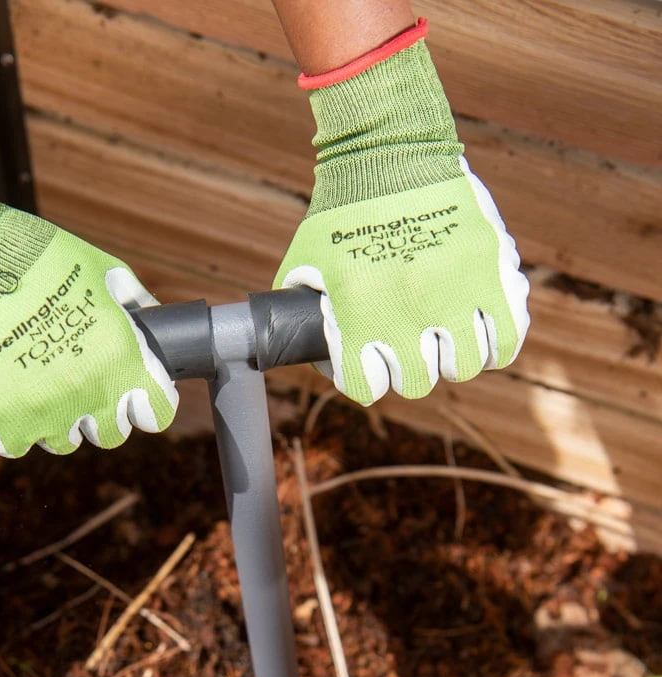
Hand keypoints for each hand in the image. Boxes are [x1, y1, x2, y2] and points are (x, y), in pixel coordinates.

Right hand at [0, 173, 176, 456]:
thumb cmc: (33, 257)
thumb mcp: (99, 268)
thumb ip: (133, 301)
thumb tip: (155, 318)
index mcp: (121, 358)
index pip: (156, 412)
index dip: (147, 401)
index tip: (135, 393)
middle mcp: (90, 394)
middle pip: (111, 434)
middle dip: (102, 413)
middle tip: (82, 386)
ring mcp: (45, 413)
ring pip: (64, 441)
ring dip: (57, 419)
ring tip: (37, 385)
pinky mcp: (1, 422)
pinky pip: (16, 445)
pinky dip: (11, 427)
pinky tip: (6, 397)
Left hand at [275, 20, 528, 404]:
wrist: (389, 150)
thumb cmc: (343, 207)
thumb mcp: (308, 260)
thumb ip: (308, 307)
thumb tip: (310, 345)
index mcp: (357, 316)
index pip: (365, 388)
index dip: (366, 380)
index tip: (369, 365)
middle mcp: (405, 313)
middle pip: (418, 382)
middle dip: (411, 369)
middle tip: (411, 347)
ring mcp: (452, 294)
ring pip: (464, 365)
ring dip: (453, 357)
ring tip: (447, 337)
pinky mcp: (490, 272)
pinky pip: (507, 336)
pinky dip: (497, 343)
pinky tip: (483, 331)